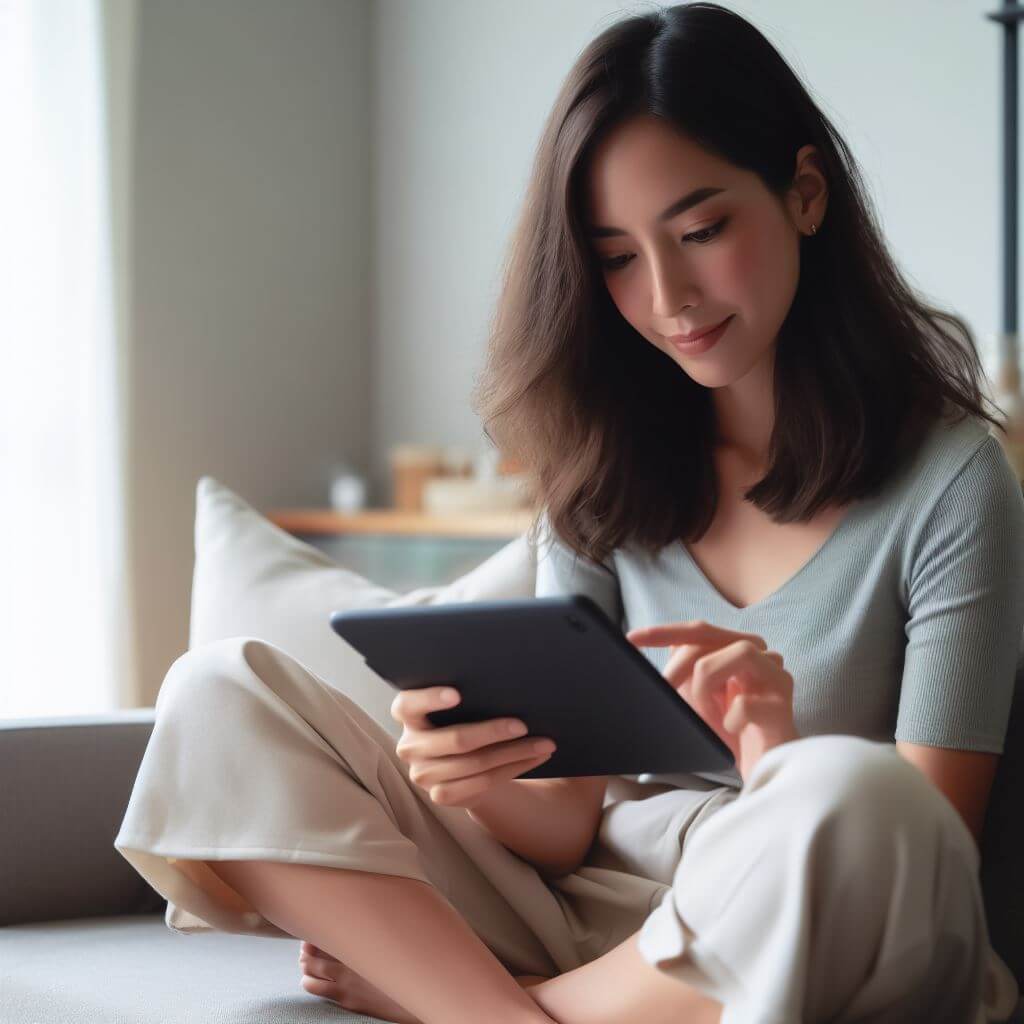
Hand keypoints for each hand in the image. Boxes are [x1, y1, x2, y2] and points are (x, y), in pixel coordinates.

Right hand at [391, 686, 556, 808]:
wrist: (462, 763)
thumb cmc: (462, 719)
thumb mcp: (458, 707)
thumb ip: (468, 696)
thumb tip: (510, 684)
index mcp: (408, 715)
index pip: (407, 704)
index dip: (430, 699)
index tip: (457, 694)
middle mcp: (410, 746)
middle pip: (456, 740)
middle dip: (494, 732)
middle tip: (524, 724)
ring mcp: (422, 774)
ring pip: (476, 764)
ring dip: (515, 753)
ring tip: (544, 743)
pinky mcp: (440, 795)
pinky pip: (483, 782)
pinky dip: (513, 769)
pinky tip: (534, 758)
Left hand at [626, 619, 799, 782]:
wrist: (765, 772)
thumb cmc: (731, 735)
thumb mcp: (699, 700)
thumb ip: (685, 675)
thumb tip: (660, 659)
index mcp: (738, 649)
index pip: (699, 630)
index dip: (665, 631)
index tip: (632, 638)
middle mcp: (762, 655)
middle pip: (711, 638)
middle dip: (679, 666)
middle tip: (663, 691)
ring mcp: (777, 676)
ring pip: (737, 653)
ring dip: (708, 689)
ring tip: (707, 717)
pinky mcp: (784, 704)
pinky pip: (746, 701)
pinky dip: (730, 718)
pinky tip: (733, 730)